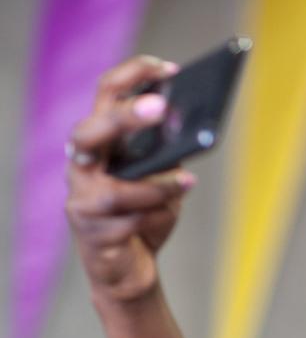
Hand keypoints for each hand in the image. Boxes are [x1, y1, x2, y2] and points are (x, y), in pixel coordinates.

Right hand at [65, 55, 193, 301]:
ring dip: (154, 181)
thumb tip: (191, 124)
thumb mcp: (163, 177)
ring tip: (187, 177)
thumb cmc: (145, 216)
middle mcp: (83, 163)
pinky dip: (157, 204)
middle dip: (126, 116)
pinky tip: (181, 194)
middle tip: (161, 106)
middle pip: (93, 130)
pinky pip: (126, 214)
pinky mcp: (91, 229)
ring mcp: (82, 196)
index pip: (107, 94)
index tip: (169, 68)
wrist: (130, 269)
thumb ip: (167, 153)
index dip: (134, 76)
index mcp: (100, 140)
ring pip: (111, 183)